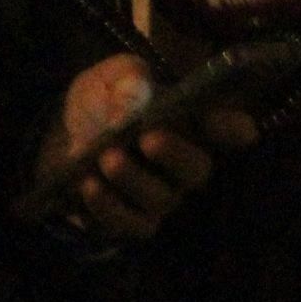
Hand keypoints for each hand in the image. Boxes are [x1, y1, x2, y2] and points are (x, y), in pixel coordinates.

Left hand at [35, 54, 254, 241]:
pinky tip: (90, 185)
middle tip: (148, 138)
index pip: (233, 130)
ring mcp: (162, 196)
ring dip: (133, 179)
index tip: (226, 123)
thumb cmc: (104, 100)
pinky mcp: (134, 221)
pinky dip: (109, 207)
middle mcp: (185, 164)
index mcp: (193, 122)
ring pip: (161, 198)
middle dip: (175, 154)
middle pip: (197, 169)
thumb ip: (126, 77)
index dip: (235, 129)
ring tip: (106, 158)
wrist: (65, 133)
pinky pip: (131, 224)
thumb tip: (133, 98)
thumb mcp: (111, 77)